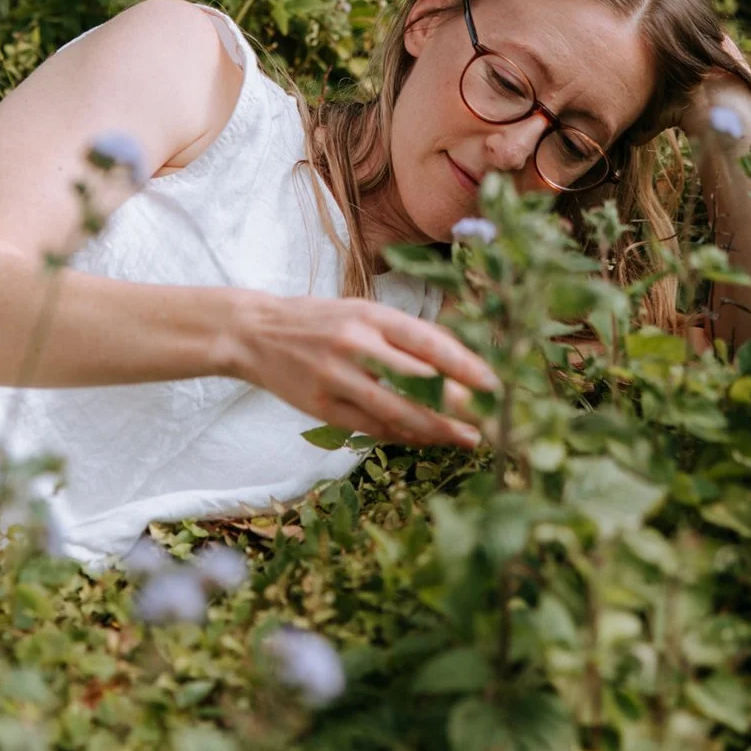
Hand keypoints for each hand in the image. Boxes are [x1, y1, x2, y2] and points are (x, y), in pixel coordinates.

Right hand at [231, 293, 498, 446]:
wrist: (256, 333)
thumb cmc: (320, 321)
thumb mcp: (362, 311)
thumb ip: (404, 334)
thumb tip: (459, 359)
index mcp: (371, 315)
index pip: (429, 342)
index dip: (466, 366)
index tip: (495, 384)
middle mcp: (357, 345)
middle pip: (421, 380)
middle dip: (462, 403)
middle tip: (494, 418)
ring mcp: (338, 378)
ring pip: (399, 411)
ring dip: (439, 428)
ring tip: (469, 437)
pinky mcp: (324, 407)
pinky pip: (374, 428)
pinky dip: (405, 435)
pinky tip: (429, 439)